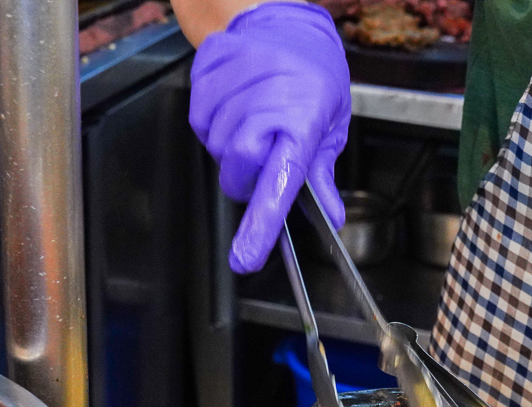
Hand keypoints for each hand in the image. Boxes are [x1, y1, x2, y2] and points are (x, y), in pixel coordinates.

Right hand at [190, 2, 349, 273]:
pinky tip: (234, 104)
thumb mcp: (330, 126)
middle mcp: (266, 98)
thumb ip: (322, 174)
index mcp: (303, 119)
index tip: (246, 258)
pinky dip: (213, 121)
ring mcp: (233, 81)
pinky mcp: (207, 70)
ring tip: (253, 120)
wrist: (284, 23)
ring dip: (229, 146)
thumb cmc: (314, 76)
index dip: (261, 224)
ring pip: (215, 145)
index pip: (278, 183)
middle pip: (237, 168)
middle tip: (262, 156)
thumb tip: (332, 217)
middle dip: (245, 176)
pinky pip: (199, 118)